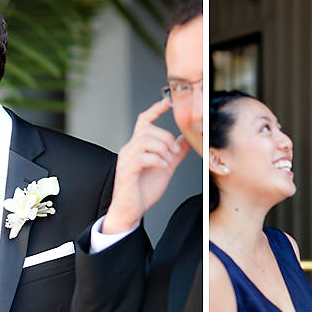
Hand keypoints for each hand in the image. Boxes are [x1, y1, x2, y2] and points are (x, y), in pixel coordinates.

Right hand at [102, 98, 190, 234]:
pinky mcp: (126, 171)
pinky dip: (156, 160)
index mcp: (138, 147)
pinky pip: (142, 157)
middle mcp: (129, 149)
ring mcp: (126, 159)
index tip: (168, 101)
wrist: (131, 210)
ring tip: (167, 162)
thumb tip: (185, 141)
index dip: (155, 109)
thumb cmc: (143, 190)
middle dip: (166, 138)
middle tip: (173, 153)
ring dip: (162, 149)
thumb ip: (174, 154)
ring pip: (145, 140)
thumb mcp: (165, 168)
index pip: (144, 121)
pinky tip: (162, 167)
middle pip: (148, 129)